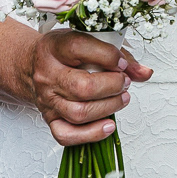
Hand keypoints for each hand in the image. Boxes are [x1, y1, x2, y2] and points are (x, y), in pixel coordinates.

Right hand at [25, 29, 152, 145]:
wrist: (32, 65)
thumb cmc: (64, 53)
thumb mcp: (89, 41)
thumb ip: (120, 55)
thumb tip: (144, 73)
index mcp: (55, 48)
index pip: (80, 48)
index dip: (108, 56)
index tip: (122, 62)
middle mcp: (48, 75)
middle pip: (82, 87)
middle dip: (112, 86)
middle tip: (124, 82)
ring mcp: (47, 100)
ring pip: (79, 113)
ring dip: (109, 108)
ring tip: (121, 99)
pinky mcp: (49, 119)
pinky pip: (67, 135)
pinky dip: (92, 134)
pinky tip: (108, 124)